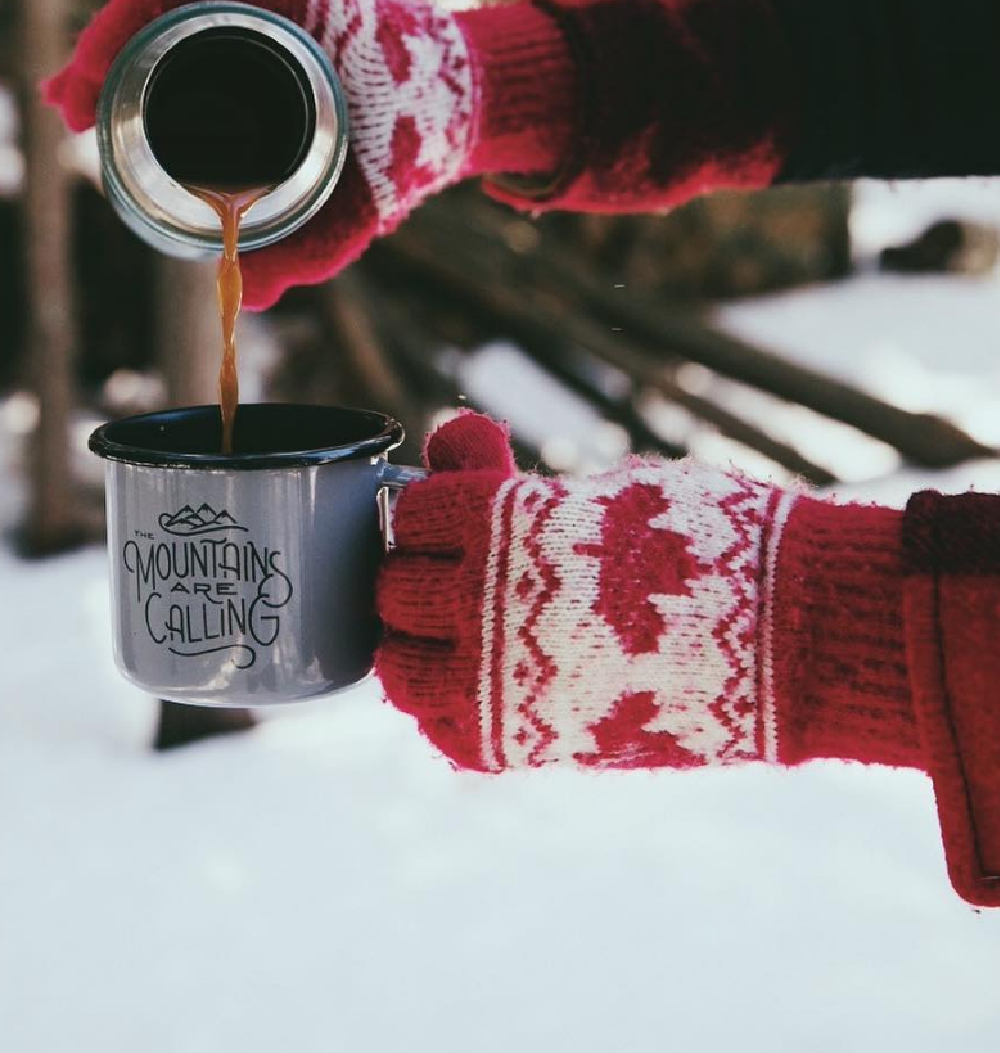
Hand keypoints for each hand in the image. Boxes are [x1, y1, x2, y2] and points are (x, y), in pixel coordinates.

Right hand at [45, 0, 571, 306]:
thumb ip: (319, 248)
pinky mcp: (277, 10)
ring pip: (183, 7)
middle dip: (108, 50)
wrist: (472, 95)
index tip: (81, 89)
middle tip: (67, 108)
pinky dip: (160, 47)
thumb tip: (249, 300)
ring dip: (127, 47)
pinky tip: (124, 86)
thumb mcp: (374, 193)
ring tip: (80, 102)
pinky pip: (205, 19)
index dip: (119, 32)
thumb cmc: (425, 131)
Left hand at [376, 411, 798, 771]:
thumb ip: (511, 481)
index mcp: (502, 522)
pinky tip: (486, 679)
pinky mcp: (521, 743)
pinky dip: (450, 705)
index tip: (461, 513)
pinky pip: (444, 730)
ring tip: (465, 629)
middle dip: (422, 573)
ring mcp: (495, 681)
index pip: (413, 512)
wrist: (790, 638)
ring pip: (401, 668)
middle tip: (461, 571)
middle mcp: (481, 601)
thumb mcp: (606, 486)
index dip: (435, 509)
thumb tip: (450, 442)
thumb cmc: (710, 542)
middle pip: (395, 590)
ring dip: (421, 643)